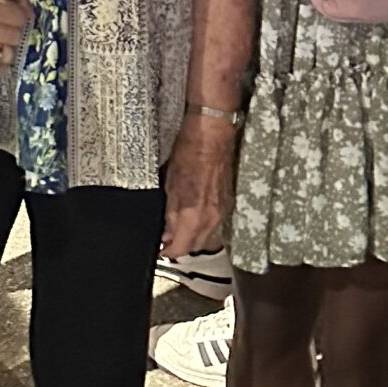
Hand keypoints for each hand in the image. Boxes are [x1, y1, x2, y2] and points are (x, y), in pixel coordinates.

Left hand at [162, 112, 233, 256]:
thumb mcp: (170, 185)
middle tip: (167, 238)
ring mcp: (222, 211)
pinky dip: (202, 225)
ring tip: (178, 226)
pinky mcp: (227, 202)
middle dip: (181, 246)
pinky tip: (192, 214)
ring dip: (192, 236)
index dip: (168, 252)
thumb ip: (170, 214)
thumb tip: (166, 234)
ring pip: (206, 236)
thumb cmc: (188, 153)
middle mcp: (211, 218)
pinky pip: (214, 223)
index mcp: (194, 215)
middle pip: (195, 247)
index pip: (181, 248)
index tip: (160, 249)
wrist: (212, 135)